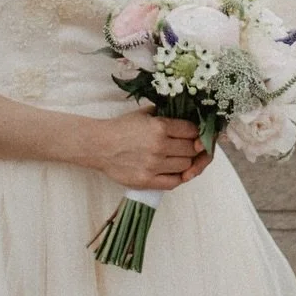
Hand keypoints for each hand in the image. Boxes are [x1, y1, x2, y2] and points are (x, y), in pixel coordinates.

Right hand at [92, 105, 212, 190]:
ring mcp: (153, 166)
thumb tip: (189, 117)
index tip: (193, 134)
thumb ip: (166, 114)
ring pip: (185, 166)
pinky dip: (179, 177)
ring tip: (179, 157)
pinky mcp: (147, 181)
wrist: (100, 145)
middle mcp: (159, 146)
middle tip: (188, 146)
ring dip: (186, 162)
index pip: (192, 131)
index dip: (196, 132)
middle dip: (193, 147)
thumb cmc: (122, 127)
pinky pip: (174, 182)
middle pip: (191, 150)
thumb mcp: (145, 114)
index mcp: (160, 127)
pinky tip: (176, 171)